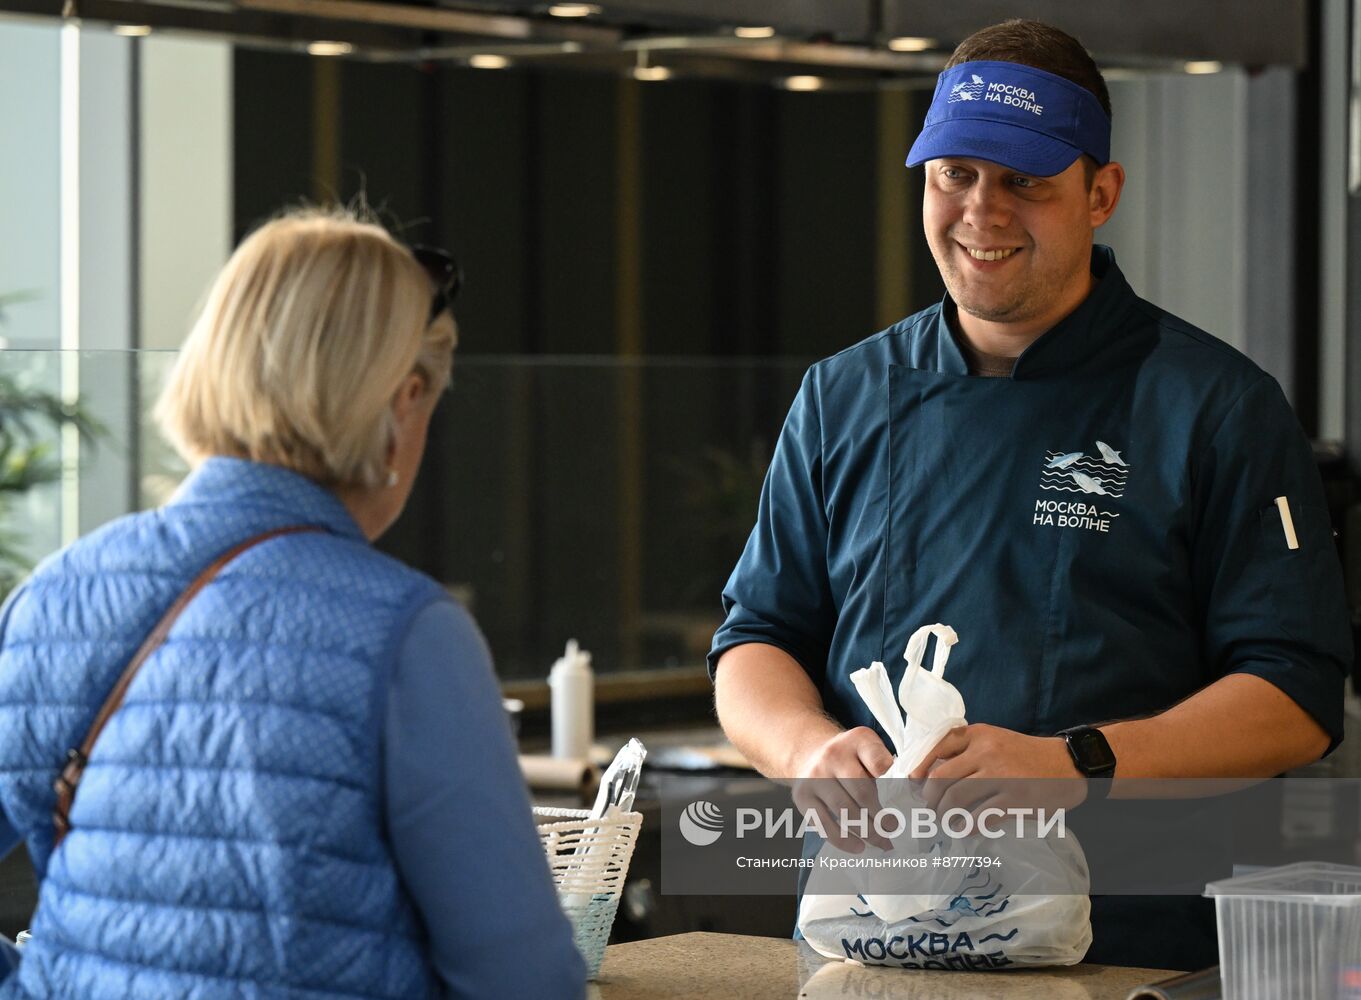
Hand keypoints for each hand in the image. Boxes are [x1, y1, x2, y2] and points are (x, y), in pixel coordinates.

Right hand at [791, 727, 894, 852]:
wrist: (811, 755)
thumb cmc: (850, 759)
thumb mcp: (868, 750)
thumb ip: (885, 768)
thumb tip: (905, 802)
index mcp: (857, 740)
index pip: (878, 761)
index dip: (892, 781)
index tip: (904, 801)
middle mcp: (833, 755)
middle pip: (861, 792)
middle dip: (881, 817)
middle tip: (893, 831)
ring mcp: (815, 776)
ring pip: (844, 811)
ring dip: (867, 832)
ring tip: (882, 843)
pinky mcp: (802, 796)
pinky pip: (824, 824)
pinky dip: (844, 840)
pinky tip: (859, 847)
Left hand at [908, 724, 1087, 817]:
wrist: (1068, 764)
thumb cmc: (1027, 755)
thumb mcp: (996, 740)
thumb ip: (968, 751)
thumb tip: (932, 773)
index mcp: (978, 734)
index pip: (937, 746)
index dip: (920, 766)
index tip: (914, 782)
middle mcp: (986, 751)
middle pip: (941, 777)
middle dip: (930, 797)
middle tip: (931, 807)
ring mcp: (1000, 775)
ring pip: (955, 798)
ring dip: (945, 814)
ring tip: (945, 821)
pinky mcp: (1014, 798)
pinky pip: (980, 817)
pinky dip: (967, 826)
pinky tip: (965, 829)